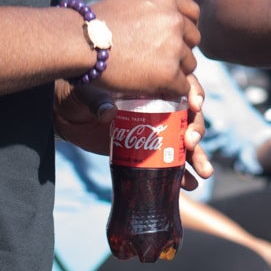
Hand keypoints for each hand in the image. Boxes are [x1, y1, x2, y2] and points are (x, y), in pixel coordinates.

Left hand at [54, 71, 215, 185]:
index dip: (193, 94)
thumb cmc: (79, 93)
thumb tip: (108, 113)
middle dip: (196, 129)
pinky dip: (181, 175)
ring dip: (198, 157)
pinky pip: (169, 163)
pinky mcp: (147, 152)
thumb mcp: (88, 91)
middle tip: (191, 143)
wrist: (66, 114)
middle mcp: (159, 106)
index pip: (181, 85)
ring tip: (203, 173)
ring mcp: (155, 130)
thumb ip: (98, 100)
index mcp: (151, 84)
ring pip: (184, 143)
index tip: (194, 105)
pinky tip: (189, 185)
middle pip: (188, 116)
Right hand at [90, 0, 200, 98]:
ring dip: (175, 70)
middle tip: (159, 58)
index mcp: (166, 0)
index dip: (184, 27)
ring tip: (152, 73)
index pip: (194, 13)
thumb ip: (149, 2)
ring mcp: (174, 47)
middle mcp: (175, 21)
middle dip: (181, 49)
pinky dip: (172, 90)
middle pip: (193, 40)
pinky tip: (156, 88)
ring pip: (189, 64)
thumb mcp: (128, 0)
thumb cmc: (96, 22)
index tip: (173, 37)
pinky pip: (182, 86)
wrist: (82, 42)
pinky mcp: (169, 73)